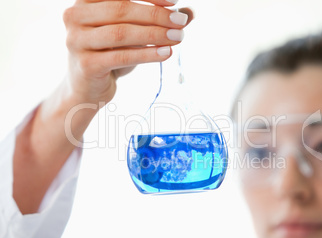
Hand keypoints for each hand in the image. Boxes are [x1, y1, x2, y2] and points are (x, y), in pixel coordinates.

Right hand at [63, 0, 192, 106]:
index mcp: (85, 1)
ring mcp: (76, 41)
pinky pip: (121, 57)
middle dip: (156, 15)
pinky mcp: (86, 65)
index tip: (174, 2)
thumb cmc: (110, 55)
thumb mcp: (132, 34)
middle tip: (181, 22)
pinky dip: (146, 54)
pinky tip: (166, 53)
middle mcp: (74, 16)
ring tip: (178, 37)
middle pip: (120, 10)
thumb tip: (190, 12)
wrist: (87, 88)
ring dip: (154, 34)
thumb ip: (156, 21)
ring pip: (121, 33)